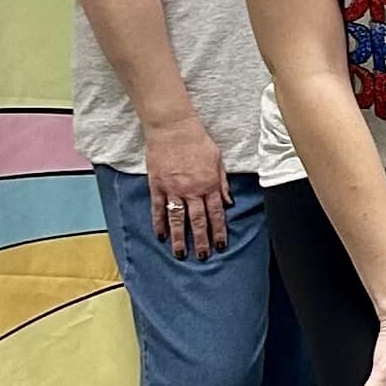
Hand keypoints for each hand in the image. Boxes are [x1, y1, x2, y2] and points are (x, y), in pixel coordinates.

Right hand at [143, 116, 229, 259]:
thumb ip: (223, 183)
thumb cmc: (198, 142)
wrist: (173, 129)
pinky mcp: (157, 186)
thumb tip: (228, 202)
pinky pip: (158, 209)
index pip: (216, 214)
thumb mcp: (218, 160)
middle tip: (202, 256)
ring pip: (178, 219)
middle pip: (198, 221)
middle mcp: (193, 191)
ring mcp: (174, 190)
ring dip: (179, 238)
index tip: (220, 245)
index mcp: (210, 185)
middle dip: (201, 241)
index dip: (219, 231)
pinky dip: (159, 223)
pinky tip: (160, 235)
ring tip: (180, 253)